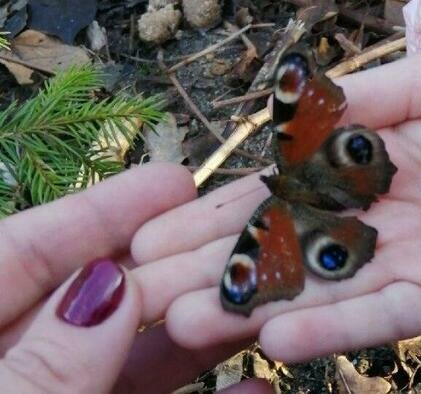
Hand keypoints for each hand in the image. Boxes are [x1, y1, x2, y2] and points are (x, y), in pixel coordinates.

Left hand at [0, 164, 270, 392]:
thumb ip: (46, 365)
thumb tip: (112, 287)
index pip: (21, 253)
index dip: (98, 212)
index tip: (174, 181)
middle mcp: (14, 370)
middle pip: (95, 303)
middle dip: (165, 268)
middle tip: (234, 235)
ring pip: (133, 361)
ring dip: (199, 332)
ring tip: (256, 299)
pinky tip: (258, 385)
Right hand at [131, 44, 420, 362]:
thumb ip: (358, 105)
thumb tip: (288, 115)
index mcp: (360, 168)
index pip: (270, 194)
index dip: (209, 214)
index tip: (149, 235)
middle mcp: (372, 219)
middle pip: (280, 249)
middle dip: (210, 269)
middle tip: (142, 295)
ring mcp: (408, 258)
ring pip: (319, 289)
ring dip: (256, 307)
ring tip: (190, 322)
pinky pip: (384, 313)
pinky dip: (335, 328)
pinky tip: (279, 340)